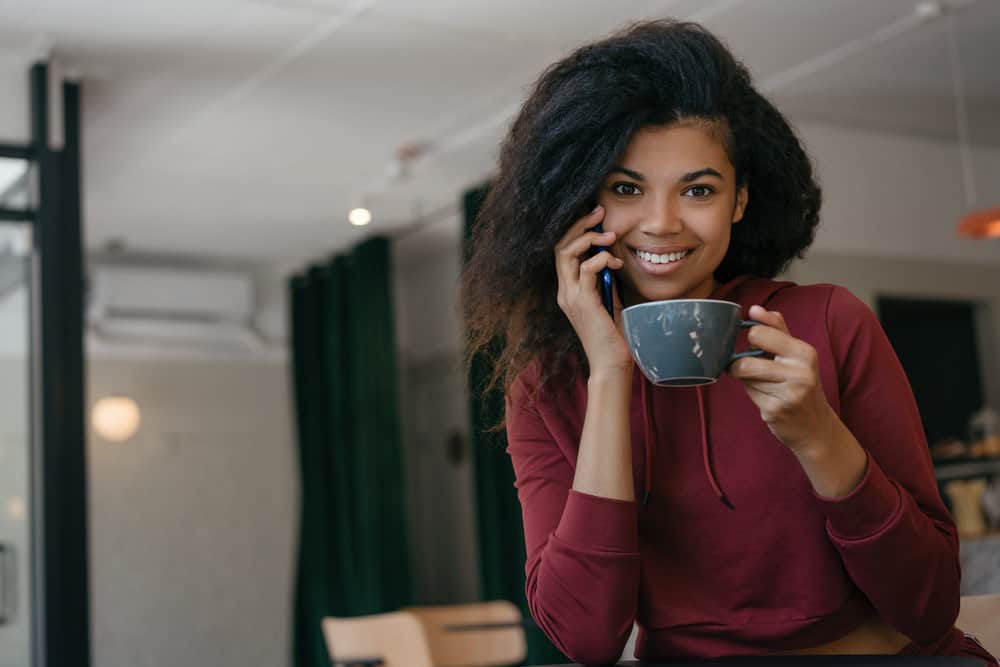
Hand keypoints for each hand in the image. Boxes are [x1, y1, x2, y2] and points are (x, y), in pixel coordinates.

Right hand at [554, 205, 629, 373]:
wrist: (611, 363)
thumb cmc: (613, 335)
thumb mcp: (609, 301)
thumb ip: (605, 281)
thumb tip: (611, 258)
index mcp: (568, 290)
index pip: (563, 251)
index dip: (576, 230)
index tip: (597, 218)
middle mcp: (564, 291)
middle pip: (560, 246)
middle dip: (579, 225)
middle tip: (599, 213)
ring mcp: (570, 297)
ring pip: (567, 253)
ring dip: (589, 239)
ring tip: (610, 235)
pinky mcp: (582, 302)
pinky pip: (586, 269)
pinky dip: (600, 260)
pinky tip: (615, 263)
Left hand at [728, 305, 838, 451]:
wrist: (815, 426)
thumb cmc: (801, 384)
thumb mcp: (797, 354)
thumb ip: (776, 329)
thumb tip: (754, 309)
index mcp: (804, 352)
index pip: (759, 333)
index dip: (750, 339)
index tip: (754, 345)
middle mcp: (799, 372)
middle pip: (746, 360)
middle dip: (741, 364)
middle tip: (751, 367)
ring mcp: (788, 393)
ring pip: (745, 377)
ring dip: (746, 380)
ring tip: (763, 383)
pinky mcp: (775, 410)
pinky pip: (749, 394)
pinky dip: (752, 394)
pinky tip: (768, 398)